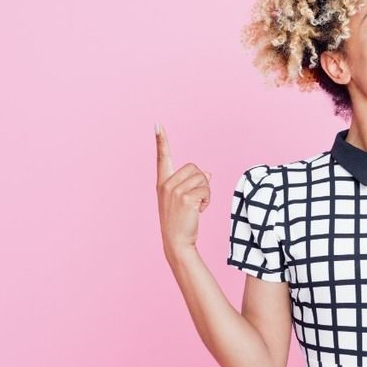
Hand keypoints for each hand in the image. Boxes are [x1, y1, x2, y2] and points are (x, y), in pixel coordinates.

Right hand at [156, 123, 211, 255]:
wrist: (177, 242)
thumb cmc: (181, 221)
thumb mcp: (183, 200)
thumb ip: (192, 184)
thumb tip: (208, 173)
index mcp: (162, 183)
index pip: (162, 158)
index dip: (161, 140)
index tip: (158, 125)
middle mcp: (166, 184)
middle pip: (194, 168)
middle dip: (201, 182)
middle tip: (196, 199)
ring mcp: (175, 191)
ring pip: (203, 178)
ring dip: (206, 192)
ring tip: (197, 206)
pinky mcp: (186, 198)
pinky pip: (206, 189)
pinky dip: (208, 200)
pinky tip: (200, 211)